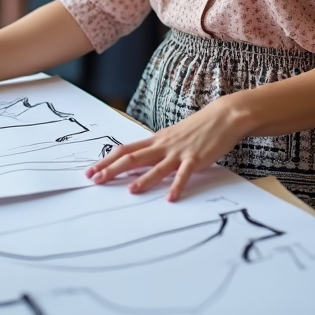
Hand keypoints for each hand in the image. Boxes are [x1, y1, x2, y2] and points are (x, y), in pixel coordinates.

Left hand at [85, 98, 246, 201]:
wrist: (223, 116)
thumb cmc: (198, 127)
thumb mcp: (172, 135)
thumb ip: (158, 148)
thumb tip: (142, 161)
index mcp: (156, 140)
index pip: (125, 150)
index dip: (106, 160)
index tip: (91, 170)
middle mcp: (163, 145)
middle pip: (132, 158)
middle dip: (112, 169)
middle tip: (95, 180)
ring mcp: (178, 152)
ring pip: (156, 166)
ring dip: (143, 180)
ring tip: (130, 191)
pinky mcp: (195, 158)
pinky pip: (184, 174)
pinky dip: (177, 186)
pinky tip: (171, 198)